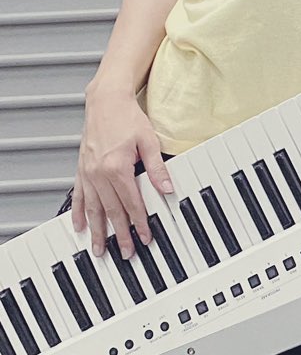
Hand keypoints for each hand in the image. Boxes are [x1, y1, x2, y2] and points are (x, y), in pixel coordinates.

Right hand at [72, 87, 173, 258]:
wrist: (105, 101)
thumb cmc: (126, 117)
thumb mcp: (149, 141)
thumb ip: (157, 168)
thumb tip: (167, 188)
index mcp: (117, 168)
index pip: (131, 203)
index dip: (140, 223)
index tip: (146, 237)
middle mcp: (99, 173)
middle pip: (112, 212)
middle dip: (120, 235)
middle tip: (127, 253)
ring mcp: (87, 172)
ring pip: (93, 209)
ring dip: (97, 231)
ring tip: (100, 249)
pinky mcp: (81, 169)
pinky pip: (79, 196)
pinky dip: (79, 213)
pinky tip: (80, 226)